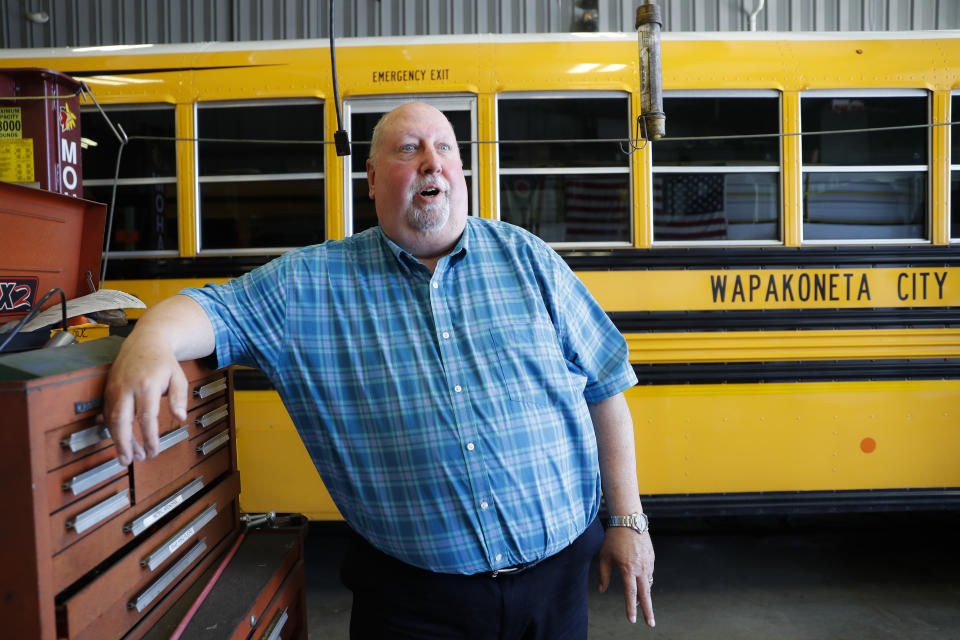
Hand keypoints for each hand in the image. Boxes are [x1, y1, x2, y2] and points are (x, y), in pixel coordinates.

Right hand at [103, 333, 188, 465]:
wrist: (145, 341)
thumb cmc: (163, 361)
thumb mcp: (178, 377)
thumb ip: (179, 398)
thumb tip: (180, 418)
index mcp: (147, 385)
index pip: (146, 417)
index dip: (149, 437)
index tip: (153, 451)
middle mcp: (127, 387)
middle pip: (121, 421)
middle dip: (124, 444)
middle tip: (130, 461)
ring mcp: (114, 388)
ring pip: (111, 419)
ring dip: (118, 440)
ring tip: (126, 456)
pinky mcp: (107, 390)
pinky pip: (106, 413)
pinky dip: (111, 429)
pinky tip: (119, 440)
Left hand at [597, 525, 655, 626]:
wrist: (628, 520)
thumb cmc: (613, 538)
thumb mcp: (604, 556)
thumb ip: (603, 575)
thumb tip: (601, 590)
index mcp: (628, 569)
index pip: (630, 594)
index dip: (630, 608)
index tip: (632, 620)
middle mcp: (640, 568)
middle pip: (645, 594)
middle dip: (648, 610)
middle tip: (650, 623)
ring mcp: (648, 563)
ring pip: (648, 583)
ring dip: (645, 594)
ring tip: (641, 604)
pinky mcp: (651, 557)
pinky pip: (650, 573)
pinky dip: (646, 580)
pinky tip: (641, 582)